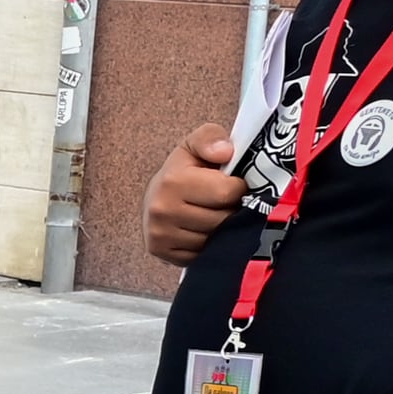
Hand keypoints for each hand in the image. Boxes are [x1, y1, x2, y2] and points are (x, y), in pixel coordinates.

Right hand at [147, 123, 245, 264]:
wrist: (156, 196)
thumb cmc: (184, 170)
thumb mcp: (196, 145)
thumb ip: (211, 138)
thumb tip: (225, 152)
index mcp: (172, 182)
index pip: (226, 193)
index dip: (237, 188)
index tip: (230, 183)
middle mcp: (162, 210)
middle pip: (222, 219)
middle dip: (230, 211)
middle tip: (222, 202)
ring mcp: (160, 235)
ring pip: (214, 240)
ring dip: (221, 230)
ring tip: (212, 214)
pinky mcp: (161, 252)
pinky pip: (202, 255)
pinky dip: (208, 246)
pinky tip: (202, 230)